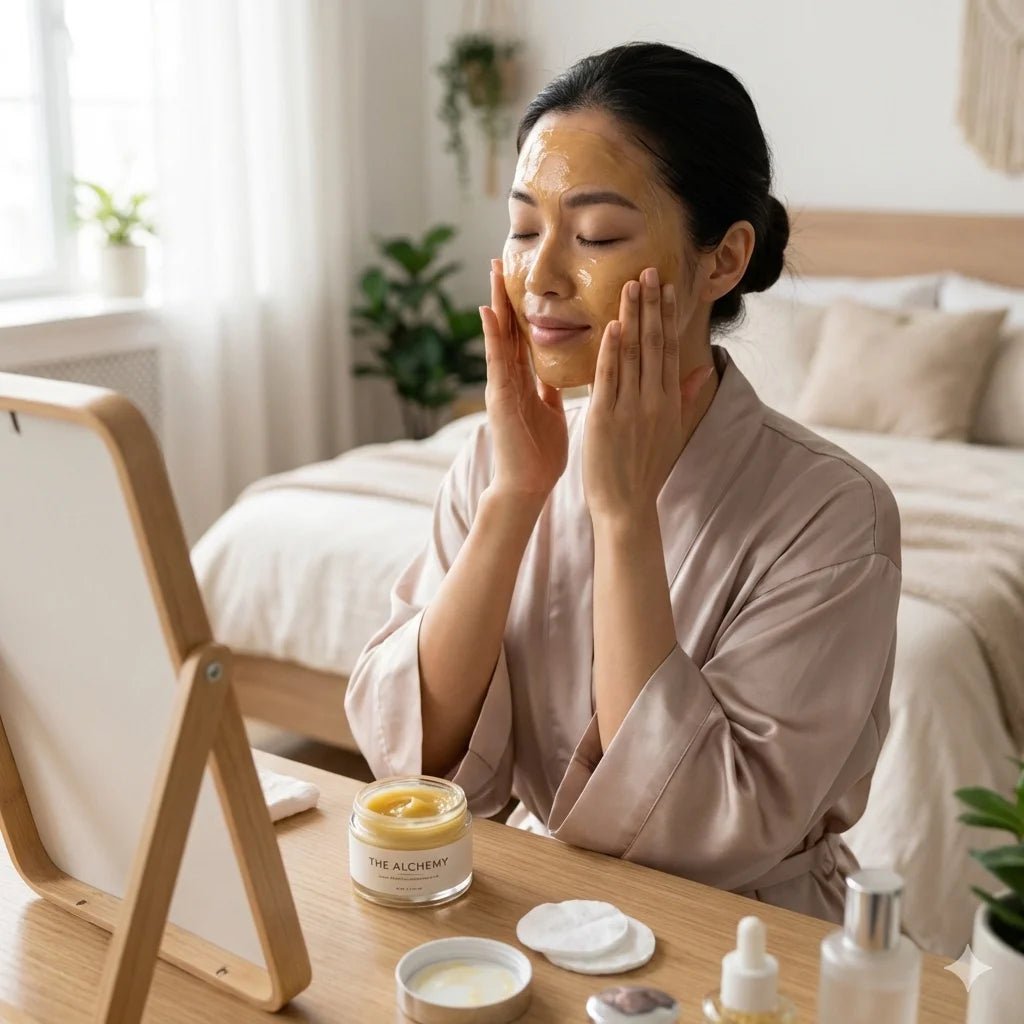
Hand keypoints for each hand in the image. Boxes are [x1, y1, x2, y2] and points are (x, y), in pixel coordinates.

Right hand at [479, 258, 567, 502]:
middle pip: (509, 329)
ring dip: (495, 304)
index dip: (524, 308)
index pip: (524, 336)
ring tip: (492, 273)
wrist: (527, 487)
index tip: (523, 279)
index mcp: (526, 381)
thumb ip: (550, 389)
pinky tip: (488, 312)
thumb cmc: (540, 455)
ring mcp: (501, 387)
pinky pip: (496, 362)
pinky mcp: (499, 399)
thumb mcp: (551, 412)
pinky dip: (492, 337)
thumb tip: (560, 370)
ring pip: (499, 338)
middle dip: (505, 296)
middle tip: (501, 260)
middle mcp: (510, 379)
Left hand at [583, 266, 713, 527]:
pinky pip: (610, 378)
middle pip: (654, 343)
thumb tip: (704, 370)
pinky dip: (612, 351)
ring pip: (633, 354)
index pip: (668, 348)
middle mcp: (653, 400)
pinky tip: (614, 325)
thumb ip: (685, 396)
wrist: (626, 504)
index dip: (667, 316)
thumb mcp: (672, 430)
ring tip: (631, 285)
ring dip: (633, 317)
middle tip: (649, 270)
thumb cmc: (645, 468)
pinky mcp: (606, 418)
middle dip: (651, 305)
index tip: (666, 287)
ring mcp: (630, 408)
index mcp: (668, 400)